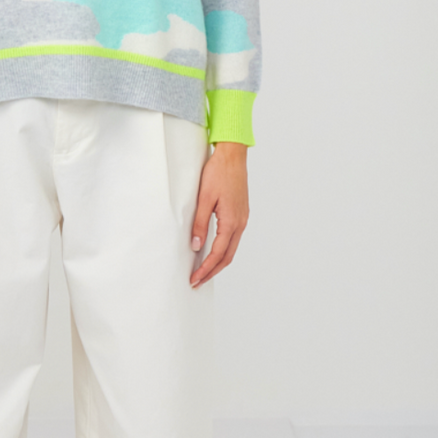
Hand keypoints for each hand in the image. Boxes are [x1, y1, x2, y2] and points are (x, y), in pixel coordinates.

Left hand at [189, 142, 248, 286]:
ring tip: (204, 271)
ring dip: (218, 263)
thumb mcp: (204, 198)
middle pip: (227, 257)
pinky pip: (234, 239)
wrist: (233, 155)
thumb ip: (200, 224)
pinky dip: (224, 250)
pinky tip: (214, 252)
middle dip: (212, 271)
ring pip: (232, 249)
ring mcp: (243, 219)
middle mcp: (240, 223)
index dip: (206, 269)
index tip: (194, 278)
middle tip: (197, 281)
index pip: (217, 254)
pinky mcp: (241, 214)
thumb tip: (197, 246)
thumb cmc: (218, 172)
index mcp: (231, 222)